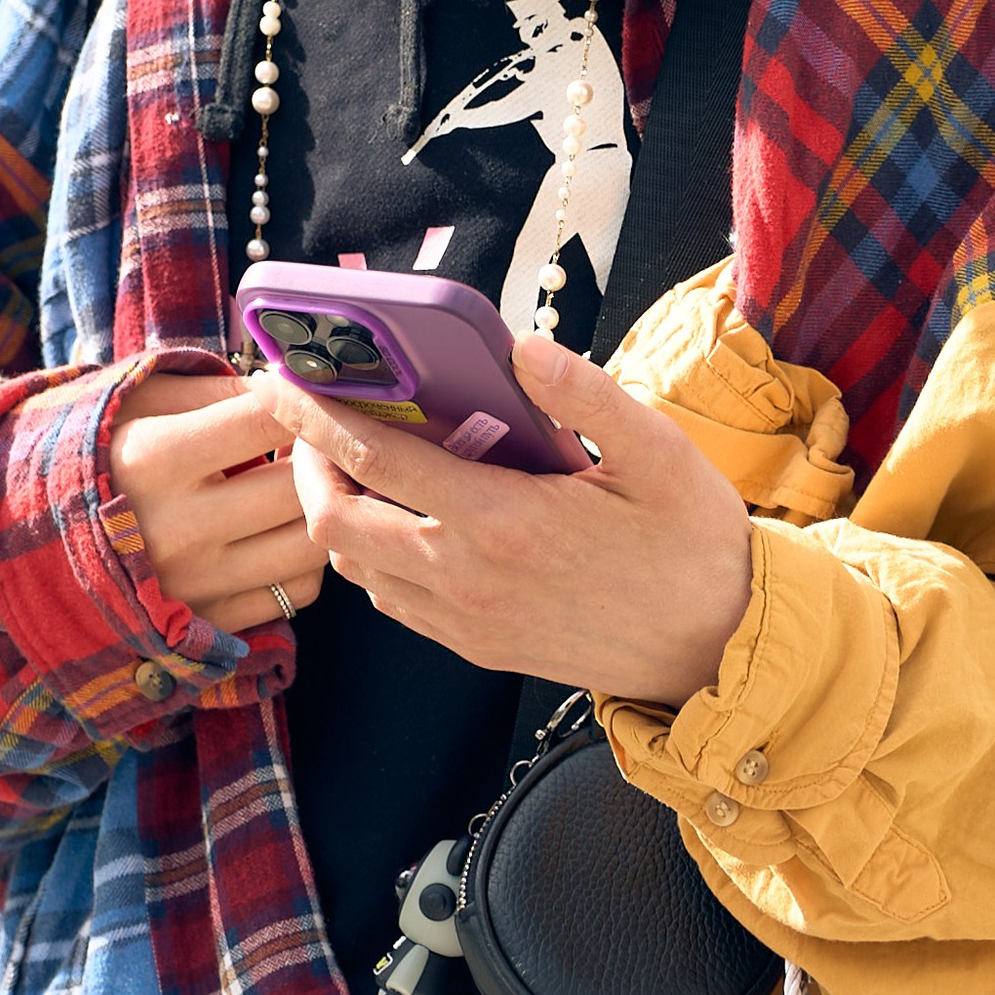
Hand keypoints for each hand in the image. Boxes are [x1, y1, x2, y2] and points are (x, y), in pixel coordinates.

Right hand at [107, 372, 325, 634]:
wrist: (27, 541)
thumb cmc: (95, 452)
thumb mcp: (137, 400)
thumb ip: (216, 390)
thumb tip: (291, 392)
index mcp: (153, 459)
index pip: (266, 420)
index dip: (300, 400)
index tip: (305, 396)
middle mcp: (176, 528)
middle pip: (299, 486)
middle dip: (320, 456)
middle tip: (320, 442)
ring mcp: (194, 584)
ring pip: (309, 545)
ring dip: (320, 510)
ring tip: (305, 487)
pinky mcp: (207, 623)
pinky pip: (296, 591)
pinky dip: (304, 559)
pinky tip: (280, 533)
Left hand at [254, 335, 753, 707]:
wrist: (717, 649)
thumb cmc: (692, 544)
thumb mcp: (659, 454)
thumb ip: (586, 394)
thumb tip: (523, 346)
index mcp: (504, 521)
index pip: (376, 461)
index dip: (313, 416)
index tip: (277, 380)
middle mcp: (468, 578)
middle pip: (338, 522)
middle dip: (307, 465)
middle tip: (316, 422)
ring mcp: (466, 620)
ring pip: (356, 568)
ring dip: (338, 513)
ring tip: (355, 465)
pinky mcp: (476, 647)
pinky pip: (393, 602)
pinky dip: (373, 557)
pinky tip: (403, 520)